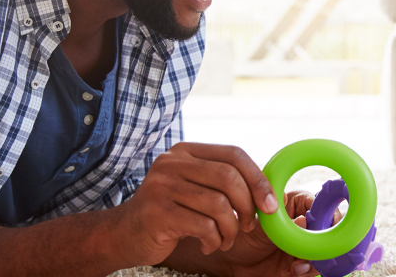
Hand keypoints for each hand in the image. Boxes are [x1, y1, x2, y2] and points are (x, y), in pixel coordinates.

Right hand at [109, 142, 277, 267]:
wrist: (125, 234)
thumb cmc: (170, 212)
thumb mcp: (194, 187)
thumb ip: (222, 180)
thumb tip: (268, 186)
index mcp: (185, 151)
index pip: (233, 154)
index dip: (258, 178)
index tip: (270, 204)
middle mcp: (171, 163)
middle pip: (228, 177)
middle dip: (248, 205)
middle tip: (249, 226)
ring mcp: (161, 186)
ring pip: (218, 205)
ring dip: (230, 229)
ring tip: (225, 239)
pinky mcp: (157, 212)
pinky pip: (204, 226)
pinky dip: (214, 240)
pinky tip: (208, 244)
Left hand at [203, 191, 323, 276]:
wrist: (229, 261)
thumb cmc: (240, 233)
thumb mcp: (259, 223)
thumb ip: (279, 218)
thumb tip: (304, 219)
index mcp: (297, 205)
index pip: (322, 206)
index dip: (329, 216)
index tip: (325, 227)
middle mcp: (305, 225)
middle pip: (330, 230)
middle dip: (325, 242)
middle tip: (313, 249)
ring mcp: (304, 246)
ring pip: (325, 252)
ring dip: (315, 260)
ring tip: (296, 265)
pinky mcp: (300, 266)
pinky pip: (313, 269)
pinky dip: (306, 272)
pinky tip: (292, 271)